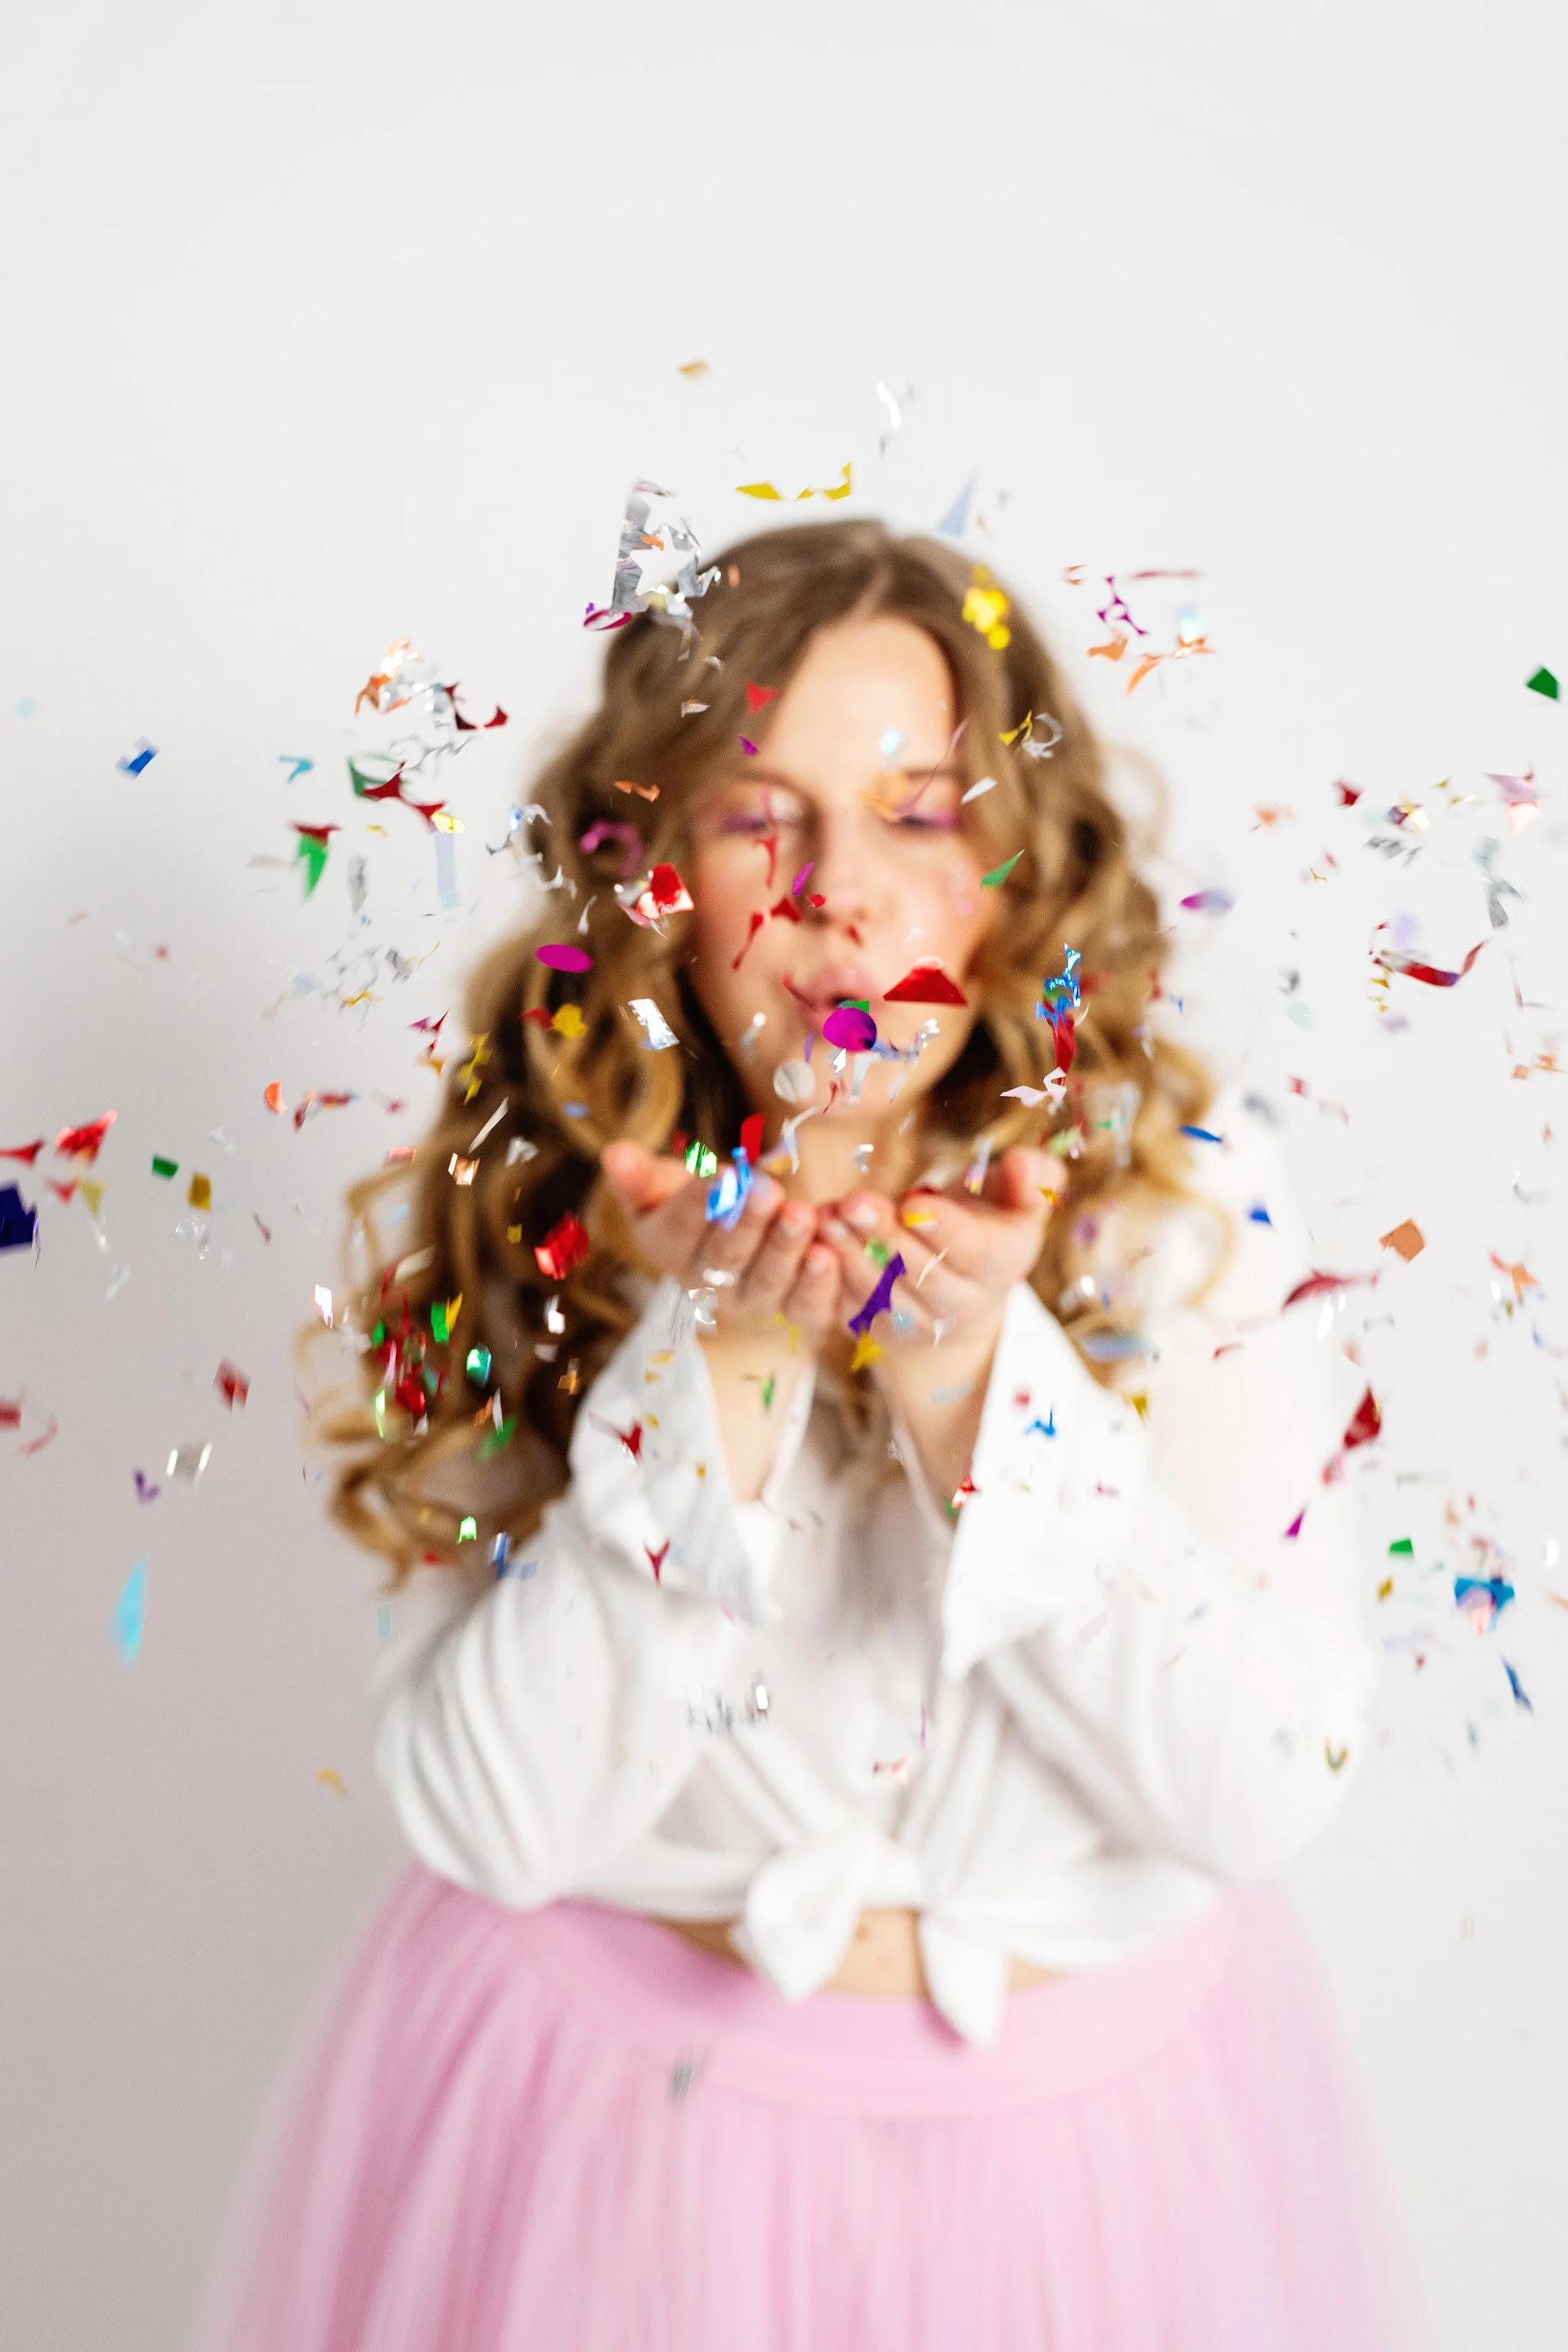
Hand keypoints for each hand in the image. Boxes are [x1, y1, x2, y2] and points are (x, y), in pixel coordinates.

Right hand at [601, 1140, 841, 1347]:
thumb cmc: (703, 1208)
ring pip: (769, 1281)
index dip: (699, 1203)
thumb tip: (613, 1153)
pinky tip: (832, 1253)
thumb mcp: (667, 1188)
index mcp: (671, 1247)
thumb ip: (642, 1176)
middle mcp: (710, 1285)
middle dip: (746, 1223)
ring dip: (786, 1249)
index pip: (680, 1226)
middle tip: (766, 1189)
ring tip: (803, 1217)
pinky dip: (822, 1283)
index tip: (722, 1175)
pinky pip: (808, 1305)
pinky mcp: (798, 1313)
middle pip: (726, 1257)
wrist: (748, 1260)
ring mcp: (756, 1302)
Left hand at [822, 1148, 1057, 1352]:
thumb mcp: (1018, 1196)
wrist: (964, 1283)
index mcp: (1002, 1263)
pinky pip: (853, 1308)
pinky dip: (830, 1277)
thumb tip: (1022, 1163)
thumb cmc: (989, 1220)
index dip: (944, 1229)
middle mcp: (964, 1302)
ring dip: (851, 1254)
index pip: (973, 1250)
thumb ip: (1030, 1178)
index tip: (914, 1204)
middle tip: (852, 1202)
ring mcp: (922, 1322)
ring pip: (882, 1293)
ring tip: (826, 1217)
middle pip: (921, 1273)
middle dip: (884, 1236)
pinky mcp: (882, 1330)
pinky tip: (813, 1243)